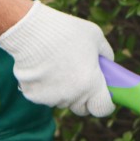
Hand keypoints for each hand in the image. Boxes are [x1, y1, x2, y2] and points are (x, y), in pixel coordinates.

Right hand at [0, 1, 114, 116]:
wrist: (32, 31)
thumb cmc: (67, 32)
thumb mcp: (95, 37)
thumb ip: (105, 54)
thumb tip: (107, 63)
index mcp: (91, 84)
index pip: (103, 109)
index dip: (105, 104)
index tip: (104, 96)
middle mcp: (72, 96)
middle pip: (82, 108)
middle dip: (84, 98)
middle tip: (81, 79)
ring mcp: (51, 98)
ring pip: (63, 101)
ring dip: (64, 91)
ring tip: (58, 66)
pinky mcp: (34, 96)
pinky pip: (44, 96)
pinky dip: (45, 87)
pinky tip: (43, 68)